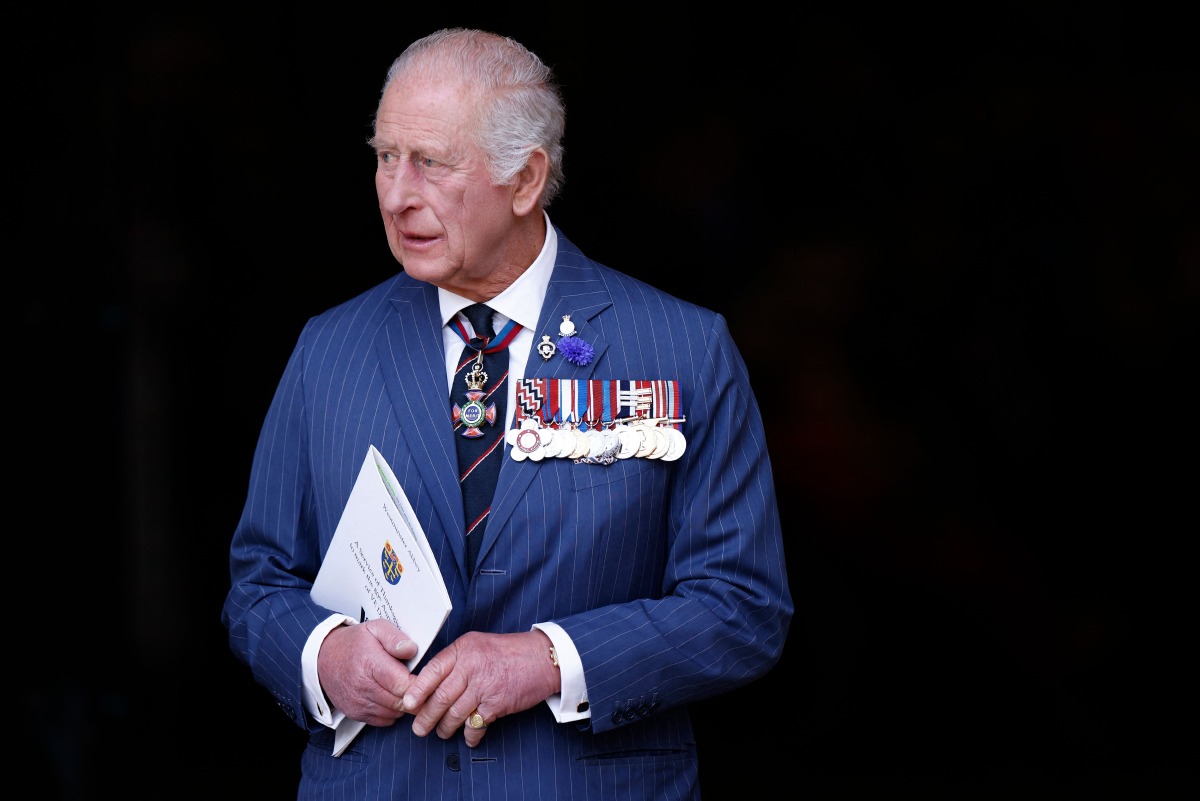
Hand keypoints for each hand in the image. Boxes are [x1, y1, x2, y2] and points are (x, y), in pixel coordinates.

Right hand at [317, 619, 419, 725]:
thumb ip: (395, 637)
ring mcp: (359, 703)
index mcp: (370, 664)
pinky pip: (384, 720)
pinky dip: (392, 711)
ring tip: (404, 687)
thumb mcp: (375, 628)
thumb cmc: (354, 643)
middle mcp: (363, 687)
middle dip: (415, 695)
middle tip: (421, 684)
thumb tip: (411, 649)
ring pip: (395, 712)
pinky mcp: (356, 714)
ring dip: (404, 704)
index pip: (402, 684)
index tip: (427, 677)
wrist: (324, 659)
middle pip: (401, 701)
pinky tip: (391, 696)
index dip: (419, 683)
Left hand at [403, 630, 560, 746]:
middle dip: (426, 717)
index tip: (407, 704)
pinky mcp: (497, 703)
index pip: (432, 671)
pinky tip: (468, 736)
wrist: (542, 658)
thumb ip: (455, 660)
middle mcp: (471, 666)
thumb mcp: (477, 644)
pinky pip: (476, 725)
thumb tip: (430, 684)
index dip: (417, 690)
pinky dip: (470, 735)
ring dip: (446, 727)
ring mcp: (485, 685)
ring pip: (455, 713)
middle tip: (419, 728)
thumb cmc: (508, 652)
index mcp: (463, 649)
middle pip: (440, 697)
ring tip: (442, 732)